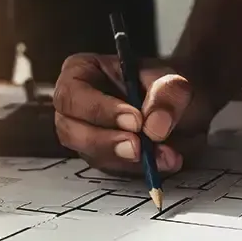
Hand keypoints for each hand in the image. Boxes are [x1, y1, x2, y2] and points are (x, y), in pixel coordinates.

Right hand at [53, 53, 212, 174]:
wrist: (171, 105)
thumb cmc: (157, 84)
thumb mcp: (167, 78)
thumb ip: (166, 94)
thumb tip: (155, 126)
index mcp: (78, 72)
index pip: (73, 94)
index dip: (99, 109)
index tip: (135, 120)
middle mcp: (73, 106)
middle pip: (70, 130)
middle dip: (106, 141)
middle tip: (138, 146)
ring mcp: (82, 134)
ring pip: (89, 154)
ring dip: (125, 158)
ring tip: (163, 154)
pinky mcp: (98, 156)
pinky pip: (110, 169)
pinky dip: (138, 168)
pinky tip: (164, 160)